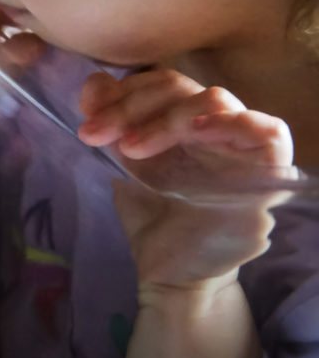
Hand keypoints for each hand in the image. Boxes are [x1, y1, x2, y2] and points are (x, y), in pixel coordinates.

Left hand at [77, 69, 294, 289]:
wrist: (170, 275)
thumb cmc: (154, 221)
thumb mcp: (125, 166)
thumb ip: (113, 124)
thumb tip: (94, 82)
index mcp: (184, 124)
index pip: (162, 82)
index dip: (124, 89)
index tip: (88, 112)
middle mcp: (215, 129)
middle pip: (183, 88)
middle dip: (130, 105)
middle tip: (94, 133)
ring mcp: (242, 150)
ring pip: (217, 100)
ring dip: (165, 116)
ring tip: (130, 146)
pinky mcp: (264, 178)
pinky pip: (269, 132)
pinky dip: (231, 122)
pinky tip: (194, 130)